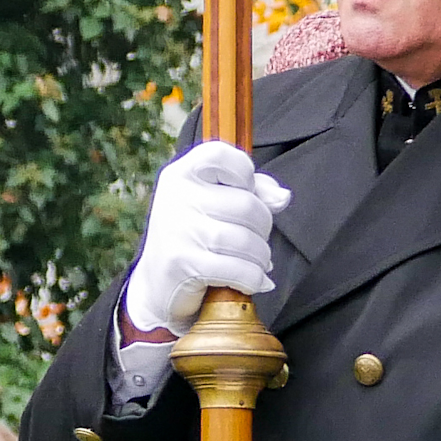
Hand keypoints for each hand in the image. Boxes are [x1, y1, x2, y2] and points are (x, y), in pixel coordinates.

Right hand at [122, 142, 288, 340]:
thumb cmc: (195, 238)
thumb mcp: (216, 204)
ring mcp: (178, 230)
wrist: (159, 286)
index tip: (246, 192)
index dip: (245, 172)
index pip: (221, 154)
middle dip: (263, 228)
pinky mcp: (183, 264)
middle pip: (248, 205)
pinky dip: (254, 279)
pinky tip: (254, 281)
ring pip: (248, 241)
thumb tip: (282, 197)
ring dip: (261, 258)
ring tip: (256, 263)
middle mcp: (177, 196)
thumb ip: (252, 191)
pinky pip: (241, 270)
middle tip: (254, 241)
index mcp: (183, 173)